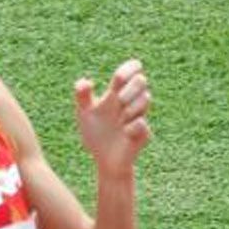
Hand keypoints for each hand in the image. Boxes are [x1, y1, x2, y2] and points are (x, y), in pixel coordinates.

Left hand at [73, 59, 151, 177]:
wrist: (102, 159)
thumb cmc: (95, 134)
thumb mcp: (84, 114)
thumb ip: (82, 96)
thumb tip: (84, 81)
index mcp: (116, 95)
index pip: (130, 73)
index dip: (129, 68)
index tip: (119, 76)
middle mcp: (130, 103)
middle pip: (141, 81)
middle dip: (130, 87)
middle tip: (118, 99)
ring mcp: (138, 117)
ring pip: (145, 99)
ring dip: (130, 107)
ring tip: (120, 119)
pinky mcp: (143, 134)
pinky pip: (142, 124)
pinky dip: (132, 126)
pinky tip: (124, 131)